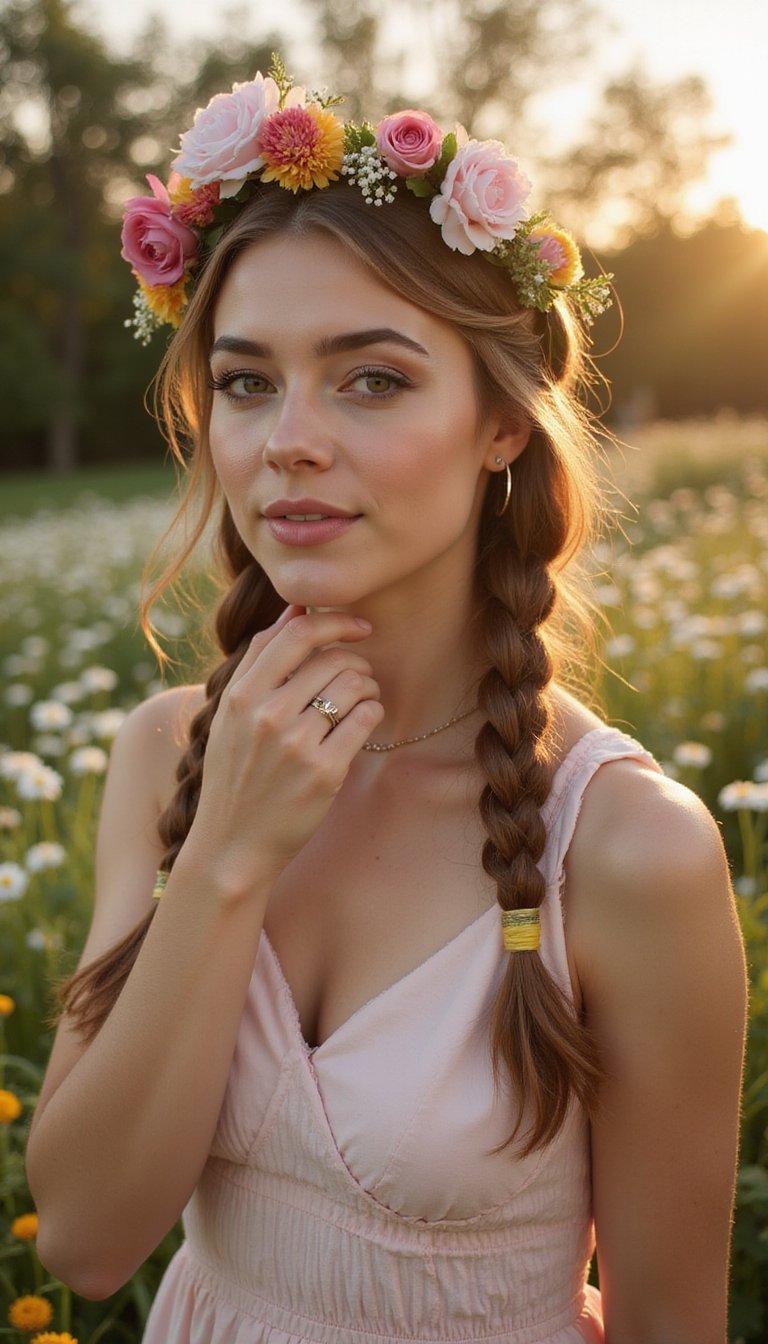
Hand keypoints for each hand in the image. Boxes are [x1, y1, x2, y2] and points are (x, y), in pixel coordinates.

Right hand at [185, 606, 383, 890]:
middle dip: (356, 660)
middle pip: (332, 657)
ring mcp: (296, 744)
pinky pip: (365, 718)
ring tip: (362, 699)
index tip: (357, 626)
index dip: (334, 620)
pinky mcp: (324, 771)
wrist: (232, 845)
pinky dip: (372, 712)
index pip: (296, 632)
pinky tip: (363, 721)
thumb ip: (260, 661)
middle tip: (360, 676)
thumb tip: (295, 607)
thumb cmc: (236, 773)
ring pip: (354, 684)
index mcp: (241, 695)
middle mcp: (266, 715)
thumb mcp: (232, 714)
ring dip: (368, 687)